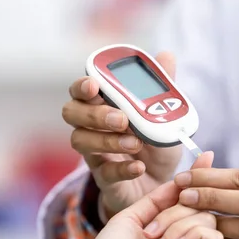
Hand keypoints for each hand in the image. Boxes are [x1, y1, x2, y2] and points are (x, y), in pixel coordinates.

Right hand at [62, 52, 182, 218]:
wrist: (164, 183)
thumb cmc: (157, 144)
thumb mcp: (164, 116)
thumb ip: (162, 88)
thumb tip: (166, 55)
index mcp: (103, 105)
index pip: (81, 90)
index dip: (82, 85)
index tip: (94, 84)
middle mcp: (92, 127)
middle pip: (72, 112)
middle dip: (94, 113)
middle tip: (122, 119)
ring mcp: (95, 153)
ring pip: (81, 141)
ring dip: (108, 140)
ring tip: (136, 143)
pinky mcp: (105, 179)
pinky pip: (103, 173)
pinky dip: (121, 169)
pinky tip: (138, 167)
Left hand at [81, 152, 222, 238]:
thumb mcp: (144, 211)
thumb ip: (168, 194)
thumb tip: (196, 166)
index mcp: (180, 238)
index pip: (200, 206)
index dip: (202, 183)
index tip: (206, 156)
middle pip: (204, 211)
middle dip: (175, 212)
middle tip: (150, 230)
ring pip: (209, 221)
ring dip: (176, 225)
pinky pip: (214, 238)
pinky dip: (191, 234)